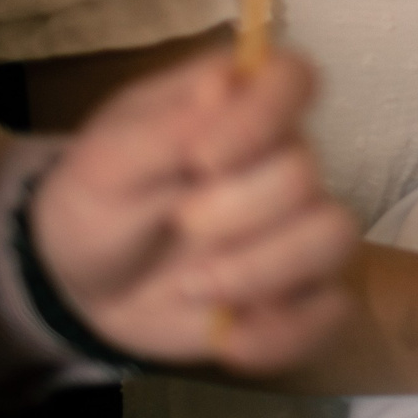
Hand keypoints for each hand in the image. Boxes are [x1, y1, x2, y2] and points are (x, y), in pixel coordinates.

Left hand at [30, 49, 360, 375]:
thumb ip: (166, 126)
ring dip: (264, 271)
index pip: (293, 79)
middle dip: (238, 211)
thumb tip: (223, 83)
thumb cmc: (97, 202)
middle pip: (306, 174)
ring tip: (196, 287)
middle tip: (179, 225)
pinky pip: (330, 310)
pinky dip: (281, 331)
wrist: (83, 286)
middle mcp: (282, 157)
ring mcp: (298, 226)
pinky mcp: (301, 291)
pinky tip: (228, 337)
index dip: (265, 115)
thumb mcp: (107, 163)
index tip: (203, 159)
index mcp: (238, 106)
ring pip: (334, 237)